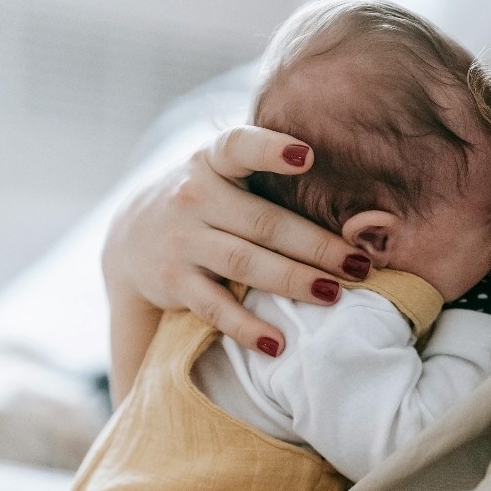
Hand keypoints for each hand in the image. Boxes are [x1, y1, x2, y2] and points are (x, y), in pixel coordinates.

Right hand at [102, 126, 372, 352]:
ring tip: (333, 295)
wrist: (131, 237)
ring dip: (292, 281)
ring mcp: (182, 240)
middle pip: (264, 222)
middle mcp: (194, 196)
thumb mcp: (225, 172)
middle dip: (316, 245)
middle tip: (359, 264)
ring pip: (244, 262)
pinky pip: (215, 307)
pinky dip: (247, 327)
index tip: (307, 154)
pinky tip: (278, 343)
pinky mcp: (175, 281)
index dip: (270, 149)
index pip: (239, 146)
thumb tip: (355, 201)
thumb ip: (270, 174)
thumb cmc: (208, 200)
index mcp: (213, 161)